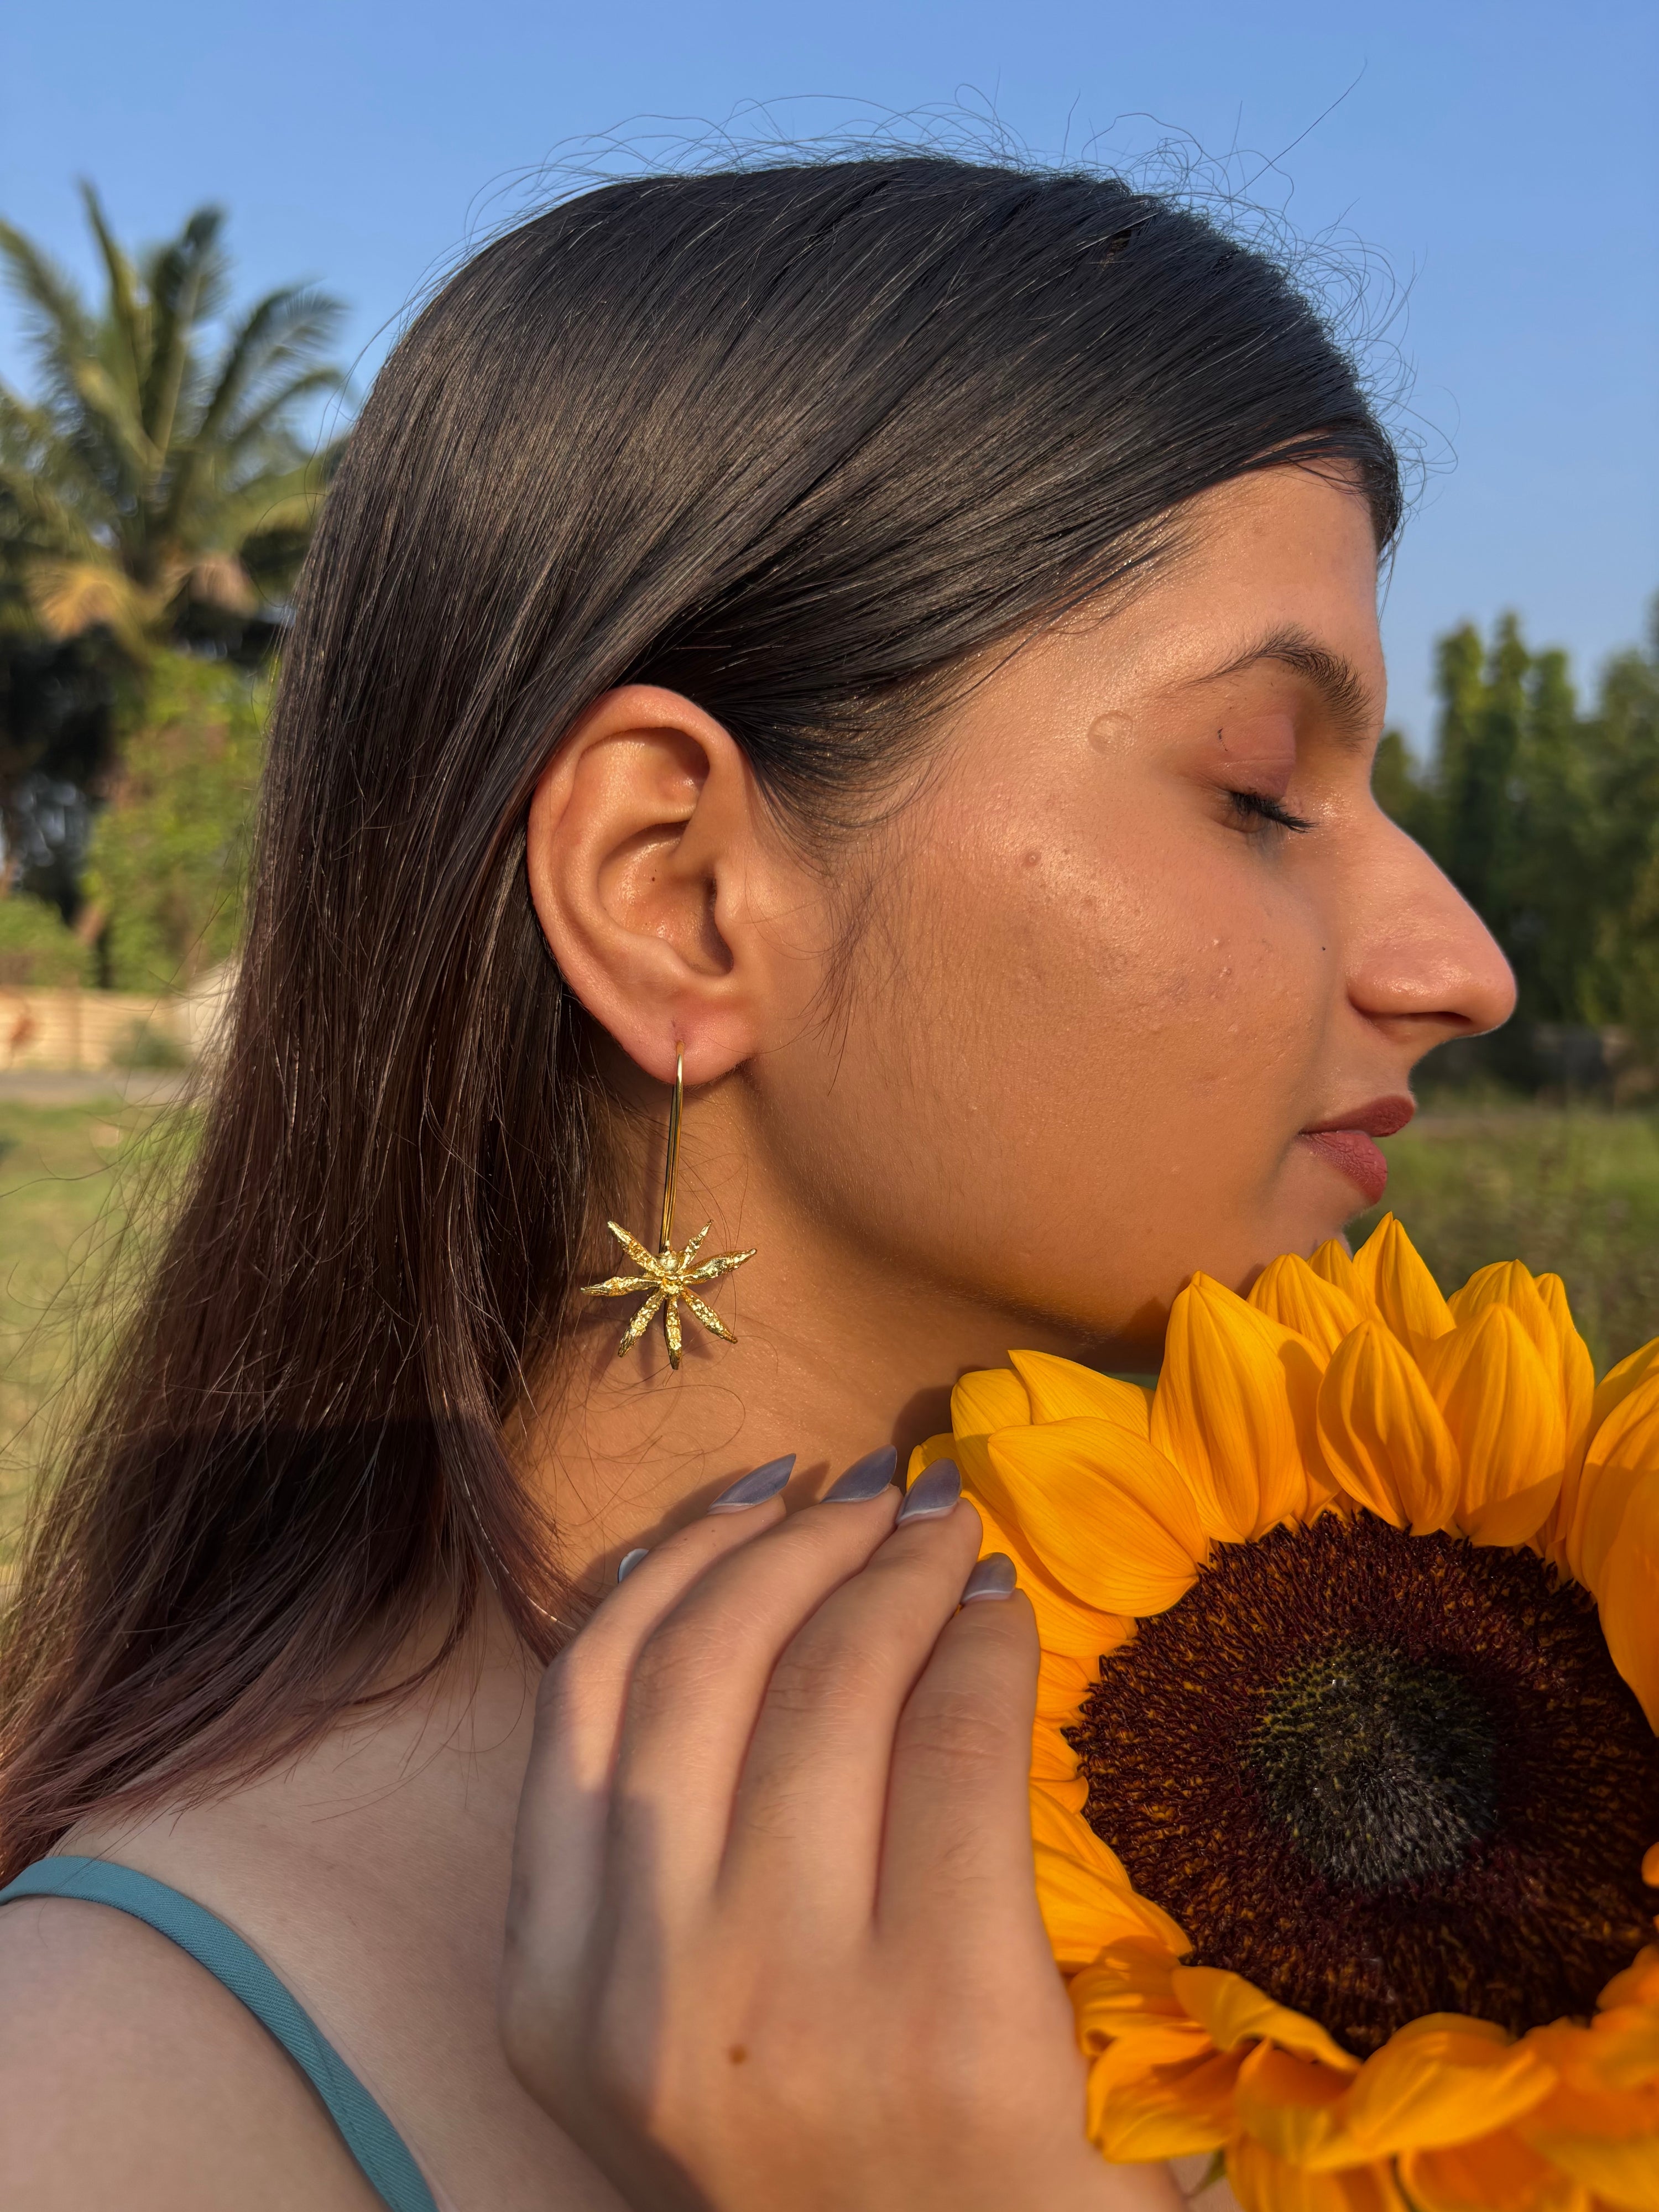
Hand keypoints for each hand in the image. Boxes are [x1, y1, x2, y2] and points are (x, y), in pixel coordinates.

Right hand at [499, 1458, 1177, 2211]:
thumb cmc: (834, 2168)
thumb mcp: (676, 2032)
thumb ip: (662, 1852)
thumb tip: (720, 1594)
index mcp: (554, 2000)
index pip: (586, 1700)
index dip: (675, 1566)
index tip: (757, 1501)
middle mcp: (643, 1999)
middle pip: (700, 1668)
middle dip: (794, 1543)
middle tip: (877, 1499)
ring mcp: (790, 2010)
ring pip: (828, 1686)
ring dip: (895, 1572)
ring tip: (946, 1536)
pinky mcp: (949, 2017)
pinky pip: (959, 1749)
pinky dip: (985, 1649)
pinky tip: (1006, 1617)